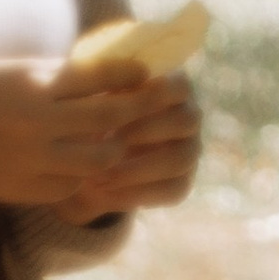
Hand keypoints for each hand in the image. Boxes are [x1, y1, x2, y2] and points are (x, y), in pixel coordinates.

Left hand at [48, 58, 203, 214]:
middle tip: (110, 140)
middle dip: (147, 131)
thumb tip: (96, 89)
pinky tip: (106, 193)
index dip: (155, 94)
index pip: (181, 86)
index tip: (120, 103)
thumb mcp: (91, 97)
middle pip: (187, 121)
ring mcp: (189, 151)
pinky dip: (138, 193)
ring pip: (181, 159)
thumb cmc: (91, 115)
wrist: (89, 158)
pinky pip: (173, 190)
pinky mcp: (182, 183)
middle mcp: (189, 118)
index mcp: (173, 89)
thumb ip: (98, 89)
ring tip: (101, 174)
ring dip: (139, 168)